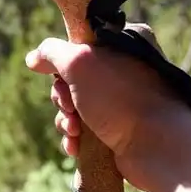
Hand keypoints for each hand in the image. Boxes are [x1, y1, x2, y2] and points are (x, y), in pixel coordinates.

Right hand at [24, 34, 186, 191]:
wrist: (157, 145)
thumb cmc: (120, 98)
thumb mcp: (79, 62)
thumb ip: (51, 53)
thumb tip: (33, 58)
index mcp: (121, 44)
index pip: (77, 46)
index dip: (62, 65)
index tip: (61, 78)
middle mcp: (124, 70)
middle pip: (72, 79)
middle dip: (63, 98)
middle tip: (71, 107)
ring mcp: (122, 102)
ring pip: (76, 107)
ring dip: (66, 121)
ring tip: (74, 131)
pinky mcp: (120, 129)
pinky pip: (86, 131)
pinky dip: (76, 138)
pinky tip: (76, 147)